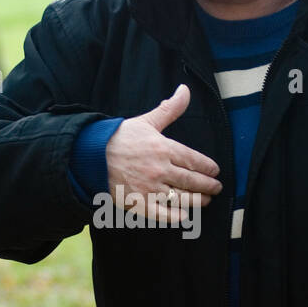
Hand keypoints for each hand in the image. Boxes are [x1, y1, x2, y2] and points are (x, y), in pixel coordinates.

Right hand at [104, 84, 222, 222]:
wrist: (91, 156)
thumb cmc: (120, 137)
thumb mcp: (147, 121)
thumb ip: (170, 109)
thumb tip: (185, 89)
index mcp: (164, 149)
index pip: (194, 160)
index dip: (208, 167)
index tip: (215, 171)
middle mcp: (160, 170)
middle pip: (192, 181)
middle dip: (208, 186)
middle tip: (216, 188)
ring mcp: (150, 188)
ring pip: (182, 199)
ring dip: (198, 201)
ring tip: (206, 201)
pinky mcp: (139, 203)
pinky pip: (162, 214)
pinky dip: (175, 217)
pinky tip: (184, 216)